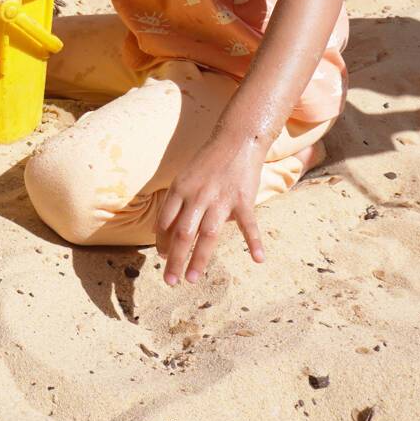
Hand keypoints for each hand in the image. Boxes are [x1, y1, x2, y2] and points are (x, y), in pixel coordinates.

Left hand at [153, 137, 267, 284]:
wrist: (236, 138)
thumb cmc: (209, 161)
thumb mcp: (186, 177)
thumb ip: (178, 202)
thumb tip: (165, 231)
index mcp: (180, 189)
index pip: (165, 221)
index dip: (161, 241)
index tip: (162, 258)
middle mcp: (197, 195)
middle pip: (182, 233)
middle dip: (175, 259)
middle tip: (170, 281)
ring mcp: (220, 198)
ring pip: (207, 234)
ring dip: (199, 259)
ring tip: (193, 279)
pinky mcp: (243, 199)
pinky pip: (248, 224)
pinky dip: (254, 241)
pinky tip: (258, 259)